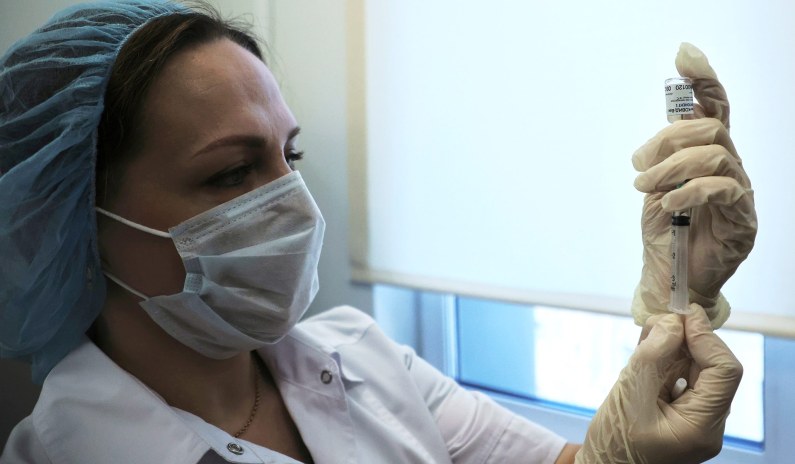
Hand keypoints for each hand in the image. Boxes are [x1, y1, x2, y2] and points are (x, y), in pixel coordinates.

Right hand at [575, 305, 742, 463]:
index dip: (706, 338)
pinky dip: (667, 360)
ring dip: (675, 347)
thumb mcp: (628, 395)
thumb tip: (672, 322)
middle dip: (688, 339)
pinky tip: (648, 348)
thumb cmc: (613, 442)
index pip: (723, 372)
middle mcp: (707, 424)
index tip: (683, 314)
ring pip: (697, 371)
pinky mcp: (682, 414)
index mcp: (701, 427)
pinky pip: (683, 379)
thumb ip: (652, 357)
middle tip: (659, 319)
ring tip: (648, 333)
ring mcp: (696, 420)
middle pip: (712, 369)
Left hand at [631, 43, 756, 327]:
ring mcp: (738, 191)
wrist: (669, 280)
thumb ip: (659, 162)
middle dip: (668, 139)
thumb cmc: (664, 236)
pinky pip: (722, 188)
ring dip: (671, 166)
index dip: (703, 81)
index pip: (713, 109)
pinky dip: (690, 189)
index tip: (684, 54)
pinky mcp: (742, 218)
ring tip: (645, 188)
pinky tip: (668, 202)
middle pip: (709, 127)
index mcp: (705, 156)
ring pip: (715, 153)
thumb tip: (654, 142)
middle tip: (640, 167)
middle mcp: (727, 167)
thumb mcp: (654, 191)